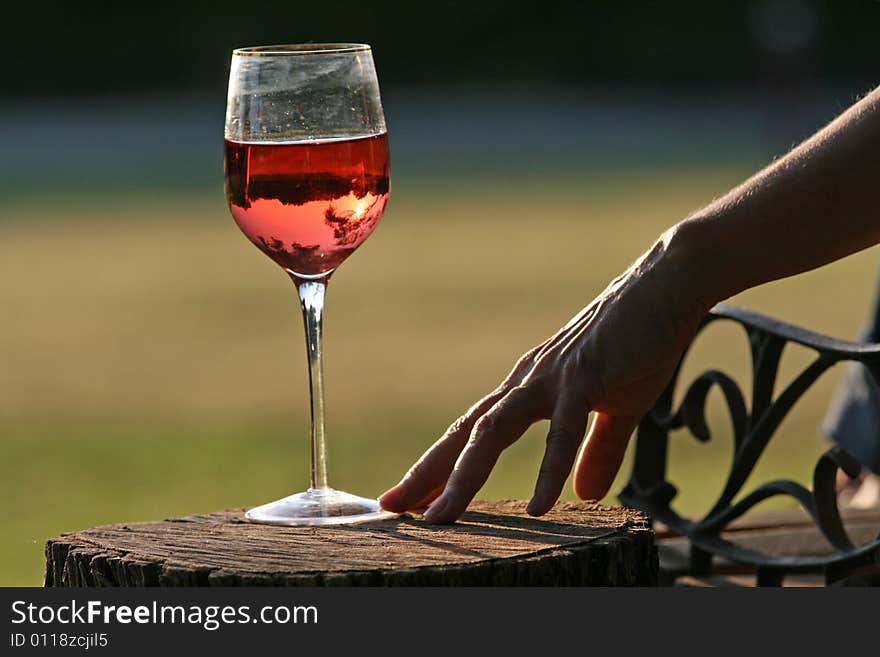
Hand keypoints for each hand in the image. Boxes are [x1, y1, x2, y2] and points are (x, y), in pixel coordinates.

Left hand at [379, 234, 707, 522]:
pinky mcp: (586, 375)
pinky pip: (563, 430)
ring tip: (441, 517)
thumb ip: (596, 451)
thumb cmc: (637, 341)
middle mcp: (527, 382)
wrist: (666, 286)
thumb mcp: (615, 407)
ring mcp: (552, 377)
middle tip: (390, 508)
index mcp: (528, 388)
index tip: (408, 499)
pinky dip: (548, 469)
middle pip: (466, 433)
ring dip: (465, 475)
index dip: (439, 466)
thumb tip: (586, 494)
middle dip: (428, 473)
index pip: (473, 432)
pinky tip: (538, 506)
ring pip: (494, 430)